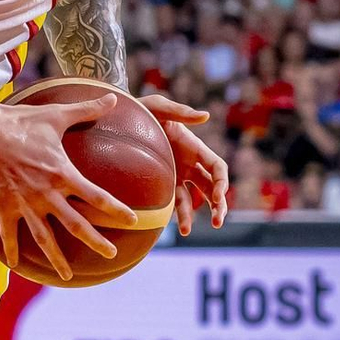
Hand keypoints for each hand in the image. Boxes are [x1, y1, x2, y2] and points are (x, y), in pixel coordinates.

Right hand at [0, 90, 137, 279]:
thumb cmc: (20, 121)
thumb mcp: (56, 114)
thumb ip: (87, 109)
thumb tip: (114, 97)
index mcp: (63, 174)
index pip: (97, 197)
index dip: (116, 210)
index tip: (133, 220)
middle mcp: (47, 194)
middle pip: (77, 225)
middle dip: (96, 241)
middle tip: (111, 254)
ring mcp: (24, 204)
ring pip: (45, 238)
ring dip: (57, 259)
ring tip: (68, 276)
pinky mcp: (3, 206)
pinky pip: (9, 234)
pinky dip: (11, 250)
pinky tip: (15, 265)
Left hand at [137, 95, 228, 232]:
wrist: (118, 119)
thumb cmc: (140, 109)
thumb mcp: (159, 107)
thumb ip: (180, 112)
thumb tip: (205, 116)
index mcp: (194, 146)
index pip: (217, 167)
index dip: (222, 182)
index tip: (218, 196)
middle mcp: (189, 162)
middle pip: (211, 186)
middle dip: (218, 204)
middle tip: (218, 222)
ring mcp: (176, 174)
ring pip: (192, 199)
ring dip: (193, 215)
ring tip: (187, 232)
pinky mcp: (161, 183)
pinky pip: (173, 202)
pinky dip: (178, 215)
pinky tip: (177, 228)